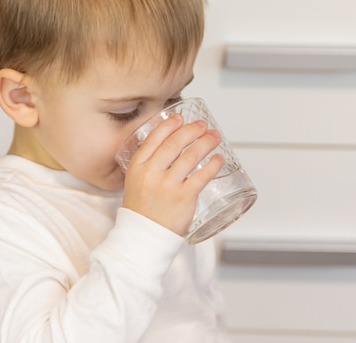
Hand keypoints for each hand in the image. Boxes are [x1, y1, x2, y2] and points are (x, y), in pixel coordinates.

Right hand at [122, 114, 224, 235]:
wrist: (144, 236)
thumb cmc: (142, 210)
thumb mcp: (136, 182)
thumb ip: (150, 164)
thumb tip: (170, 147)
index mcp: (138, 167)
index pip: (154, 139)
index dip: (169, 125)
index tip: (180, 118)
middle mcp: (152, 173)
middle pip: (174, 143)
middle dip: (191, 130)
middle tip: (202, 125)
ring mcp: (168, 185)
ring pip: (191, 156)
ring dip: (206, 143)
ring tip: (214, 137)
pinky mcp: (184, 197)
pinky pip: (202, 176)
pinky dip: (213, 165)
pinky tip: (219, 159)